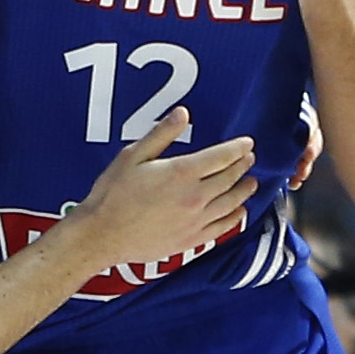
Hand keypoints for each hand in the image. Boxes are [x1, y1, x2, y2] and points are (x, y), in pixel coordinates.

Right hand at [75, 109, 256, 267]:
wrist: (102, 235)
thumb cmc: (112, 194)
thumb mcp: (133, 156)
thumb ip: (162, 134)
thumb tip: (183, 113)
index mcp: (181, 173)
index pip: (221, 157)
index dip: (238, 148)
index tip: (247, 143)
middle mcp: (194, 197)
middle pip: (229, 178)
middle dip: (242, 166)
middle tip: (249, 158)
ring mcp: (195, 221)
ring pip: (231, 203)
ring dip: (244, 190)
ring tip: (251, 182)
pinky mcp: (191, 240)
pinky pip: (221, 227)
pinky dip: (235, 217)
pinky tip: (239, 211)